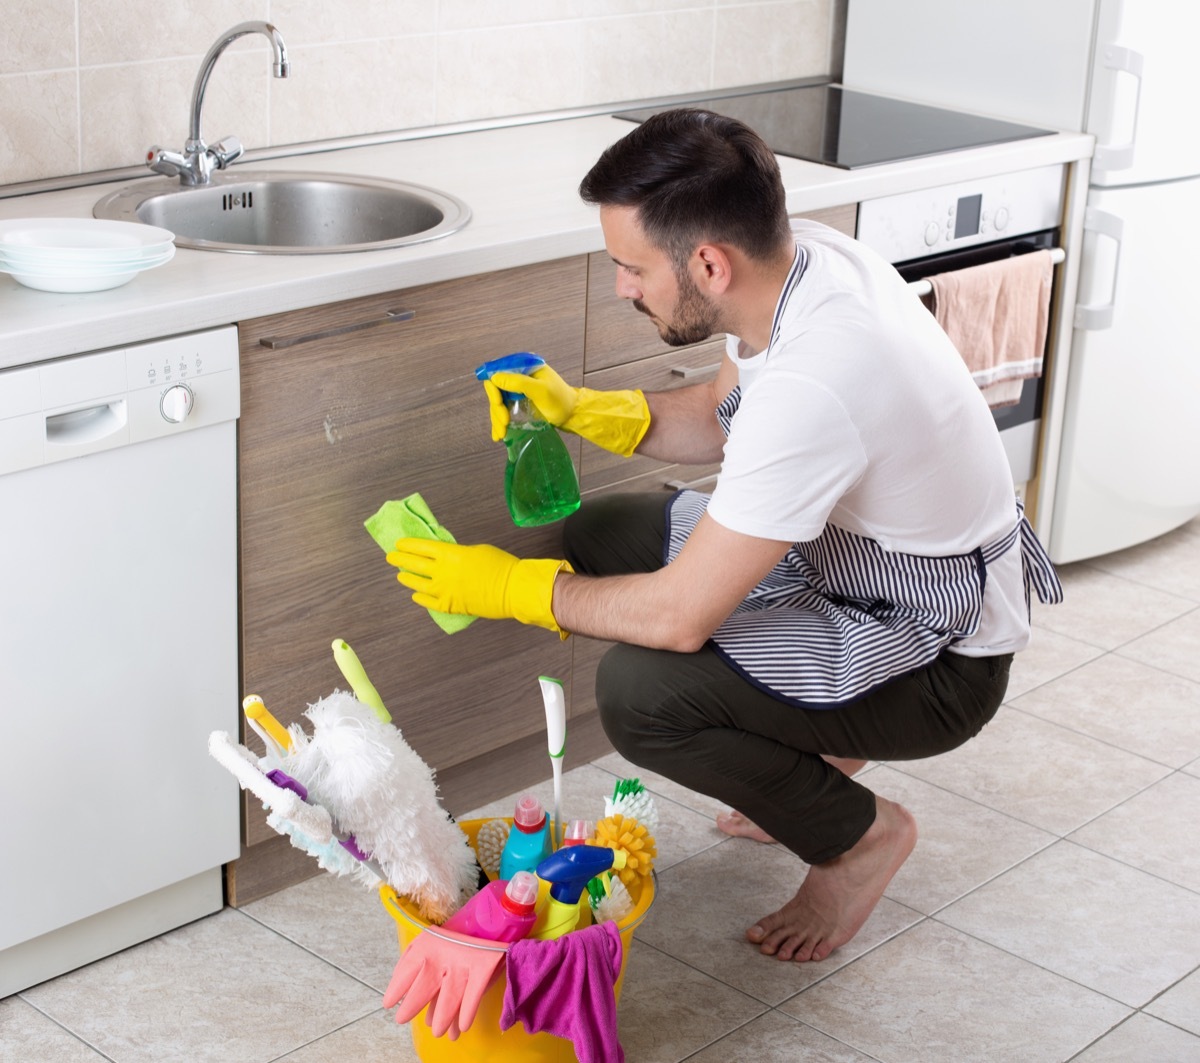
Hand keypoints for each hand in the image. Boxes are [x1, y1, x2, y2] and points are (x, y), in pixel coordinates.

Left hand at [387, 539, 572, 633]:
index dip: (408, 545)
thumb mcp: (477, 550)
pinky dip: (420, 598)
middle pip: (414, 564)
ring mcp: (443, 591)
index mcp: (449, 554)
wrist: (511, 589)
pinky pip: (429, 603)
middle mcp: (441, 572)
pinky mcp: (449, 606)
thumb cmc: (500, 565)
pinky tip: (415, 595)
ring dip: (407, 578)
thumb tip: (449, 558)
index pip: (421, 547)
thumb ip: (458, 554)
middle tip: (391, 557)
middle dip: (400, 559)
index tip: (399, 543)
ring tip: (401, 576)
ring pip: (417, 584)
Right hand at [484, 364, 577, 440]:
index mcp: (524, 366)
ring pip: (498, 402)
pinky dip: (499, 422)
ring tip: (501, 434)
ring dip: (496, 418)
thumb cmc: (560, 401)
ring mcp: (517, 389)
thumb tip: (494, 377)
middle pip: (496, 390)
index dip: (494, 389)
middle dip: (497, 408)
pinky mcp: (518, 402)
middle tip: (503, 424)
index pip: (498, 372)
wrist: (572, 415)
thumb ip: (519, 382)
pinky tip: (498, 434)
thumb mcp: (541, 391)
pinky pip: (503, 410)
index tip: (499, 405)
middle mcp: (519, 375)